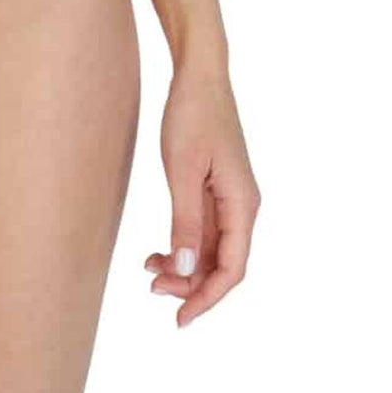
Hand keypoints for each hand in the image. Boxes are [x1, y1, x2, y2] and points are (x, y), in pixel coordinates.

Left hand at [146, 67, 259, 326]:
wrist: (198, 75)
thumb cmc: (192, 115)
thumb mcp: (182, 169)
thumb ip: (185, 220)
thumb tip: (187, 268)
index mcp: (242, 204)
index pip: (232, 268)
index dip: (207, 297)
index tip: (179, 318)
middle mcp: (242, 206)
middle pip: (223, 263)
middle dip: (191, 284)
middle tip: (152, 289)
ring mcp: (229, 197)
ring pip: (212, 248)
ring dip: (184, 266)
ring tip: (149, 271)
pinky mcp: (215, 187)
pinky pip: (203, 229)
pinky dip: (183, 244)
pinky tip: (157, 252)